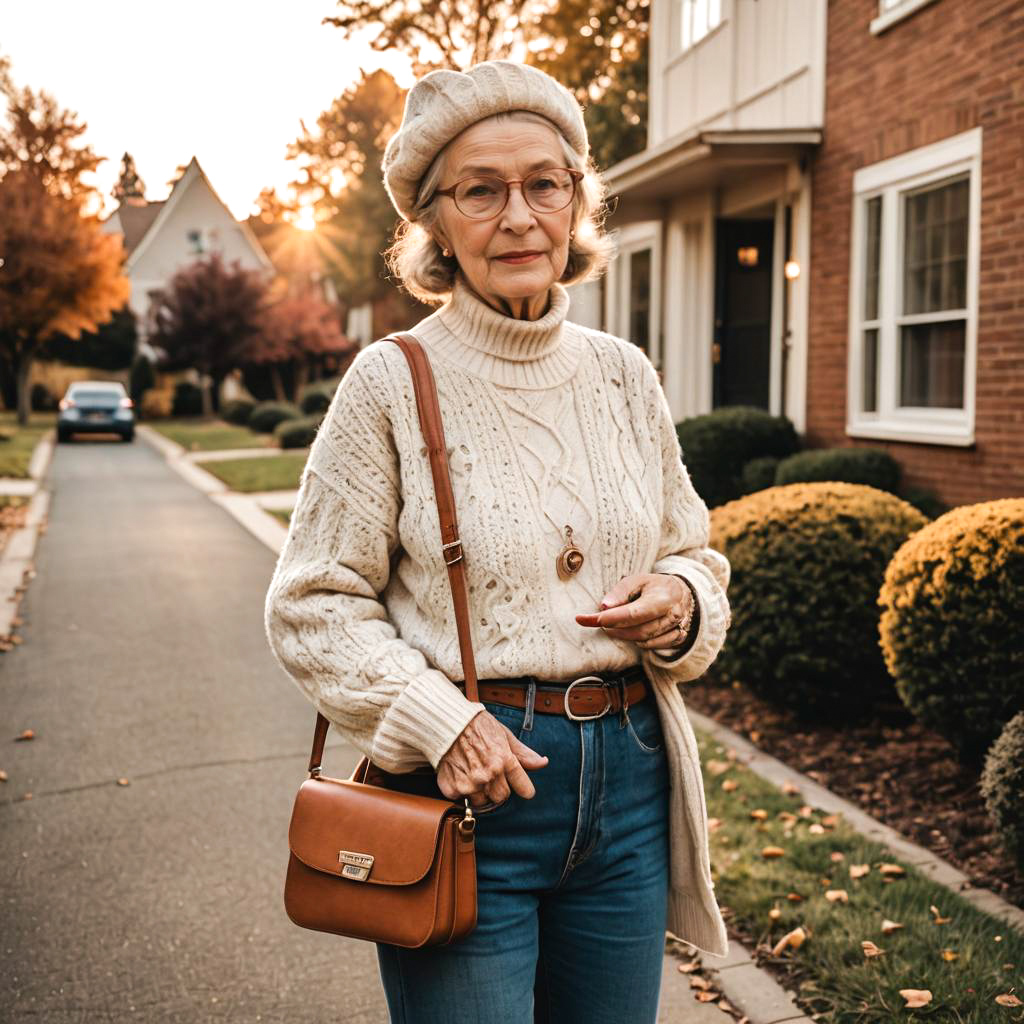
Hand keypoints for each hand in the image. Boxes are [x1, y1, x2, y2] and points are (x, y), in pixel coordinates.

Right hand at [436, 710, 548, 808]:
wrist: (446, 722)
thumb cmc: (477, 725)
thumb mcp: (504, 734)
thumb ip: (523, 753)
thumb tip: (543, 763)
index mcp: (505, 760)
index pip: (524, 788)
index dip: (524, 788)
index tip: (522, 788)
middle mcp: (489, 774)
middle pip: (502, 797)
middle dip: (498, 788)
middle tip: (489, 773)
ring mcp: (470, 783)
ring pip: (482, 801)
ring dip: (479, 791)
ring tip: (472, 772)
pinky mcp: (453, 788)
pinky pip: (461, 798)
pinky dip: (459, 789)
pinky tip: (459, 773)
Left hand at [575, 573, 692, 649]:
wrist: (681, 592)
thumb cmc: (654, 585)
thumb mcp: (636, 580)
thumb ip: (620, 592)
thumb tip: (604, 607)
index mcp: (664, 597)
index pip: (634, 613)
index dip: (612, 619)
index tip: (591, 619)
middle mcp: (674, 615)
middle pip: (638, 631)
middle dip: (615, 629)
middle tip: (599, 621)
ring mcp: (678, 628)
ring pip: (644, 641)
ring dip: (624, 635)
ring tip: (615, 624)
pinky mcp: (678, 638)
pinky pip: (653, 646)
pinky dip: (638, 641)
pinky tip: (632, 630)